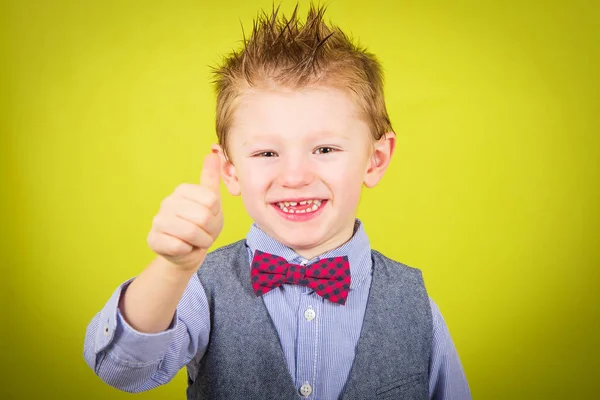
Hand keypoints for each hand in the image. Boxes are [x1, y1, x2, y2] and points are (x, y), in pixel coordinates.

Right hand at [147, 152, 223, 270]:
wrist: (188, 252)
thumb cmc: (202, 225)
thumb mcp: (212, 202)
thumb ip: (211, 178)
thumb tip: (213, 153)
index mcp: (182, 190)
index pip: (211, 201)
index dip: (215, 214)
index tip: (210, 218)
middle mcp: (167, 202)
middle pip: (203, 217)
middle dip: (209, 230)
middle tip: (204, 233)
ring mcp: (158, 221)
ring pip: (191, 232)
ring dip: (200, 241)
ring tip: (196, 241)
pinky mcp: (153, 240)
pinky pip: (179, 246)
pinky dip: (187, 250)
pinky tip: (184, 248)